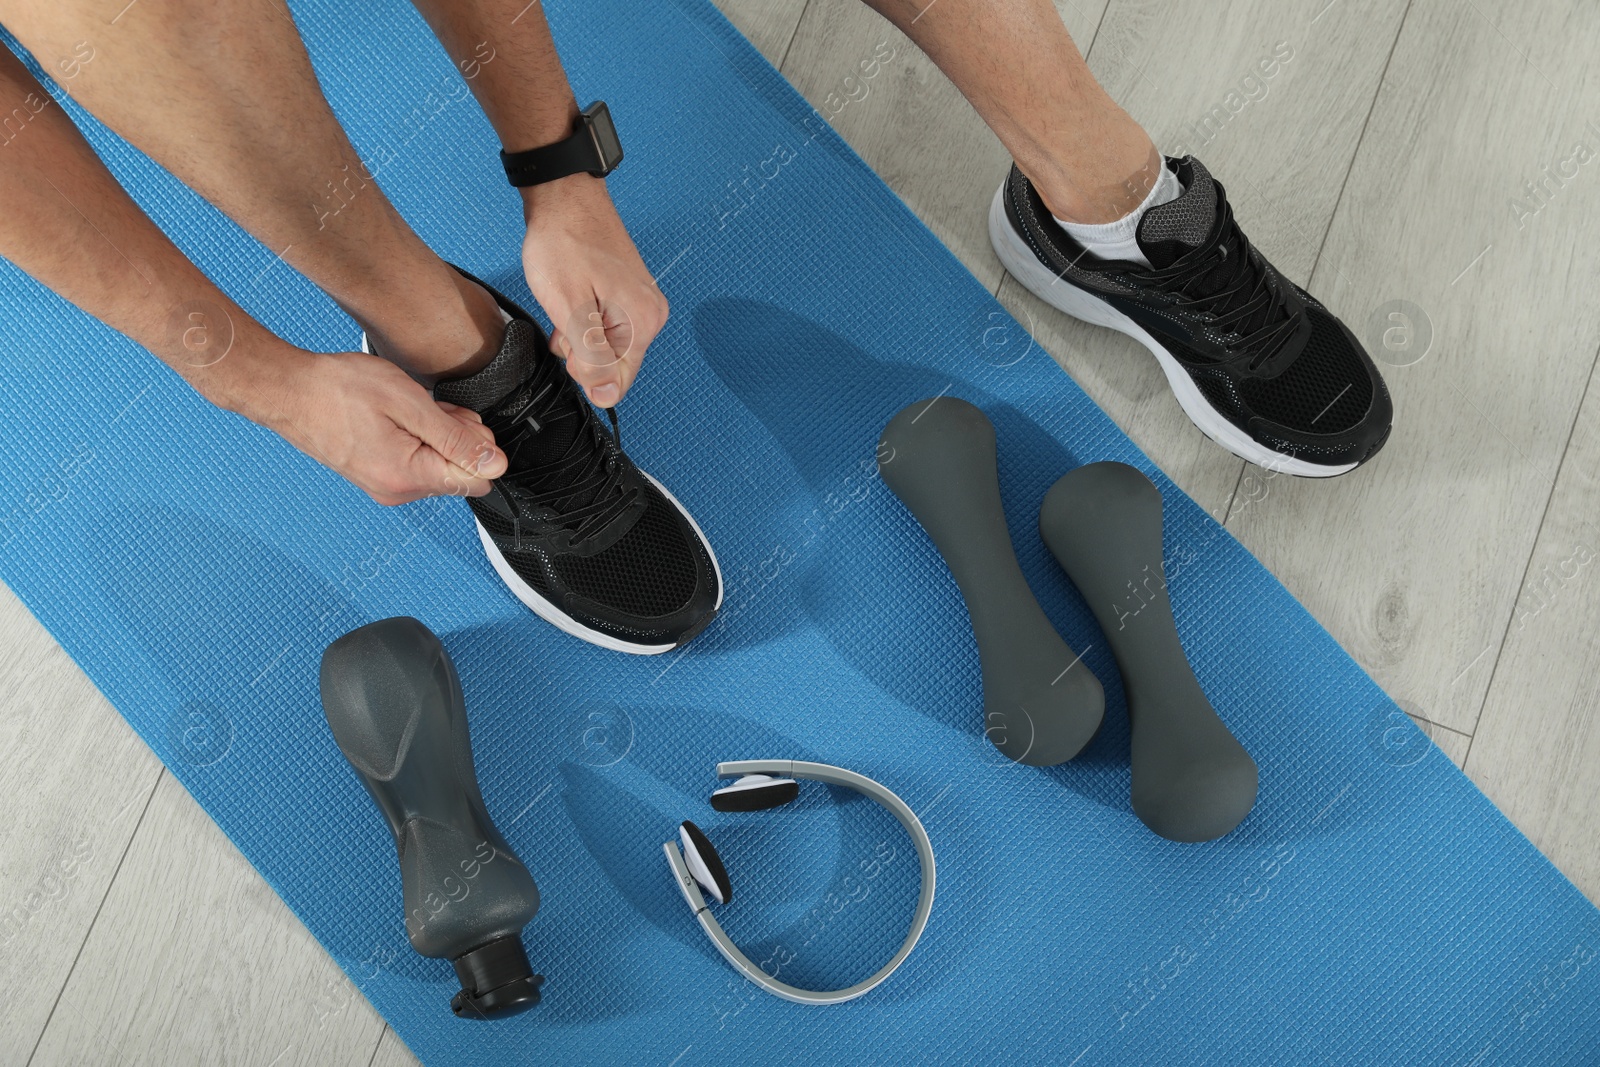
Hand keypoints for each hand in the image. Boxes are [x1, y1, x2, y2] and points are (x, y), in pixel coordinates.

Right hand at [240, 349, 508, 505]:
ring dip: (437, 435)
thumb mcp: (410, 404)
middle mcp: (398, 491)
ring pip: (439, 465)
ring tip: (410, 409)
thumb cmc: (339, 390)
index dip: (479, 448)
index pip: (475, 480)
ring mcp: (386, 486)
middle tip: (431, 409)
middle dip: (458, 439)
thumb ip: (456, 438)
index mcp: (409, 477)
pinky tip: (401, 415)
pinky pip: (416, 462)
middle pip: (459, 473)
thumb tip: (494, 464)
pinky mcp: (378, 476)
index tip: (458, 421)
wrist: (288, 390)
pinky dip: (419, 438)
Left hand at [521, 175, 666, 407]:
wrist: (564, 198)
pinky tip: (571, 300)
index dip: (584, 373)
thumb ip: (591, 358)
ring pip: (606, 346)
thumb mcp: (569, 309)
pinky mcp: (630, 294)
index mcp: (642, 324)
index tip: (568, 342)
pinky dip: (584, 322)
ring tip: (566, 303)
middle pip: (613, 365)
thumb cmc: (564, 243)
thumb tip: (606, 396)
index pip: (617, 383)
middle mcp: (651, 316)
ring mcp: (643, 303)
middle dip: (581, 352)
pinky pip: (607, 327)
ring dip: (580, 336)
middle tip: (564, 318)